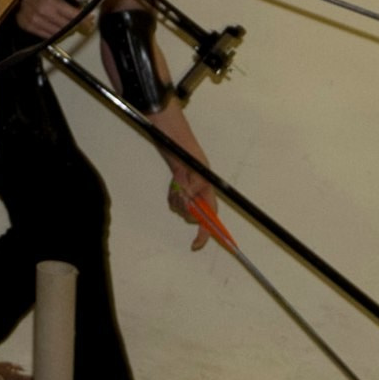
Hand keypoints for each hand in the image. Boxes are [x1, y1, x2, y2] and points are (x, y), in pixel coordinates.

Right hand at [15, 0, 88, 41]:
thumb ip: (66, 0)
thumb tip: (82, 9)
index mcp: (50, 1)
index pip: (71, 14)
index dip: (83, 18)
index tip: (90, 20)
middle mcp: (42, 12)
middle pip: (65, 24)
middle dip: (74, 25)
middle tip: (81, 24)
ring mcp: (33, 20)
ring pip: (55, 32)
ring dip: (64, 31)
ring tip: (69, 28)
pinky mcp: (27, 26)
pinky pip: (45, 35)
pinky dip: (53, 34)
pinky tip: (57, 31)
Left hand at [156, 117, 218, 249]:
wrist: (168, 135)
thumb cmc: (183, 147)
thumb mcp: (193, 164)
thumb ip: (194, 184)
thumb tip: (190, 199)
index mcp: (208, 189)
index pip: (210, 216)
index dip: (205, 233)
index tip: (195, 244)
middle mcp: (200, 192)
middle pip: (193, 215)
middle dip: (185, 209)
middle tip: (179, 192)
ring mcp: (189, 190)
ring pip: (182, 208)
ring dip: (176, 201)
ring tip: (176, 184)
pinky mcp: (179, 187)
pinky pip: (174, 201)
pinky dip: (171, 196)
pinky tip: (173, 185)